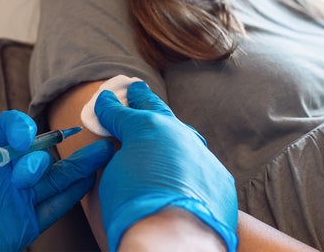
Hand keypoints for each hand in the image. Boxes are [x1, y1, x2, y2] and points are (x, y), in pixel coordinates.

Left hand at [0, 77, 113, 250]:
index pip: (12, 130)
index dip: (21, 129)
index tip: (21, 139)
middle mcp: (2, 174)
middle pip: (41, 152)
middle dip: (60, 145)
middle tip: (78, 138)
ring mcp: (15, 199)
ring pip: (54, 178)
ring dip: (79, 165)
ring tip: (104, 151)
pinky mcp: (22, 225)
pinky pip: (53, 208)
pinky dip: (72, 196)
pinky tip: (89, 181)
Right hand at [95, 82, 237, 251]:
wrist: (175, 235)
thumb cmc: (134, 206)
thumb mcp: (111, 174)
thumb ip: (120, 154)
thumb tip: (125, 152)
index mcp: (145, 127)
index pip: (122, 112)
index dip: (110, 106)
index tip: (106, 98)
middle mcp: (177, 132)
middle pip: (156, 109)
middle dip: (143, 98)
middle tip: (135, 88)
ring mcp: (200, 151)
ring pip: (182, 133)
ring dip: (168, 127)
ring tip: (159, 119)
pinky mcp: (217, 173)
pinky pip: (199, 160)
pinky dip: (188, 159)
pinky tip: (181, 162)